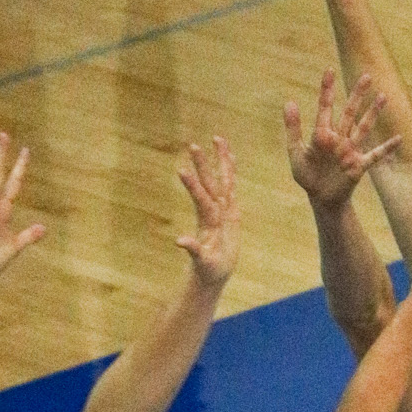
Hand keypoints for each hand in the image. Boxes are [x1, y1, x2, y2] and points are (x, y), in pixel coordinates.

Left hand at [175, 137, 240, 289]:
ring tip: (218, 139)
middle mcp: (213, 212)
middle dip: (203, 165)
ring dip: (220, 161)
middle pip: (209, 184)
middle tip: (193, 145)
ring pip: (222, 181)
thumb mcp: (202, 262)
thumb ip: (193, 251)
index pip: (200, 200)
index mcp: (208, 223)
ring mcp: (222, 210)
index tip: (182, 169)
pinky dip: (231, 173)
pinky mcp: (230, 212)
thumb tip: (180, 241)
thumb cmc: (208, 271)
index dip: (193, 186)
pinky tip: (231, 157)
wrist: (212, 273)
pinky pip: (231, 188)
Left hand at [284, 69, 402, 212]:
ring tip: (383, 96)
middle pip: (350, 112)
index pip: (325, 107)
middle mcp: (339, 139)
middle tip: (366, 76)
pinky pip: (375, 155)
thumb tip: (290, 102)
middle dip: (357, 94)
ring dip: (373, 113)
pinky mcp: (359, 166)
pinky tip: (399, 138)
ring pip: (364, 128)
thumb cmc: (307, 176)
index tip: (329, 70)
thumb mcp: (296, 152)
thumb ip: (293, 128)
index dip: (327, 89)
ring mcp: (350, 151)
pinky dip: (387, 148)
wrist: (321, 199)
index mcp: (322, 134)